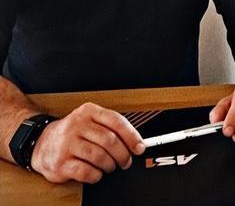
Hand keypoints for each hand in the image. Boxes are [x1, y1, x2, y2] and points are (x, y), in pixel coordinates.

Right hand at [30, 102, 144, 183]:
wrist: (41, 142)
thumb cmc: (73, 133)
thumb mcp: (90, 121)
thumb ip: (112, 128)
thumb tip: (137, 143)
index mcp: (88, 111)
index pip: (116, 121)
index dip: (132, 136)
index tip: (140, 147)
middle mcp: (77, 125)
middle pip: (110, 140)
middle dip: (123, 154)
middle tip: (126, 161)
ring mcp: (67, 144)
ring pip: (99, 157)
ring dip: (109, 165)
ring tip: (110, 167)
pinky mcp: (60, 163)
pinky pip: (86, 172)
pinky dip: (96, 175)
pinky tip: (96, 173)